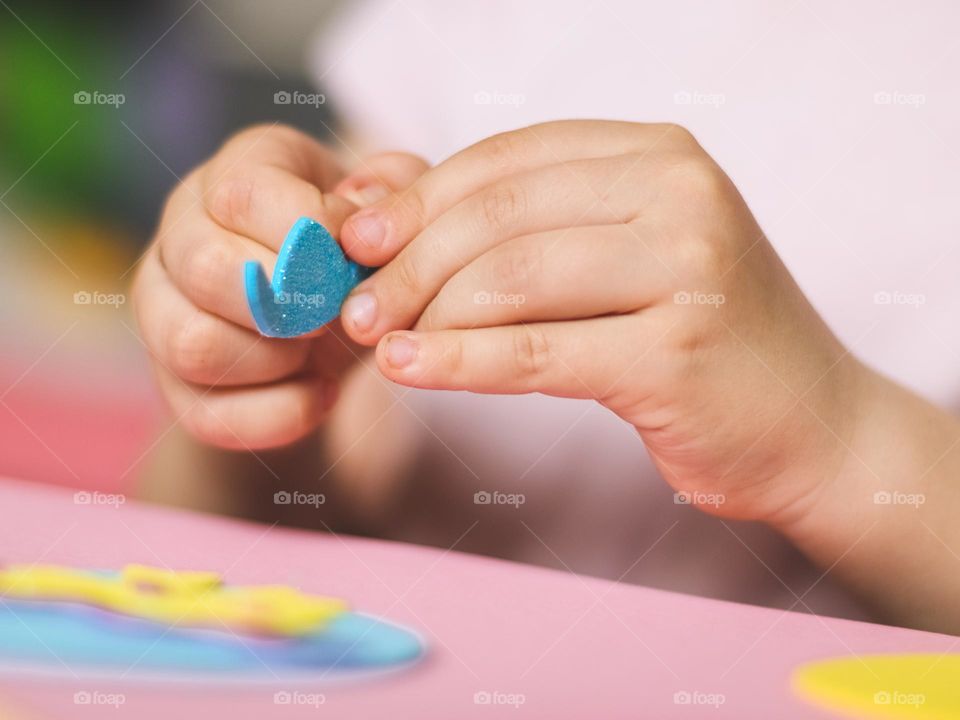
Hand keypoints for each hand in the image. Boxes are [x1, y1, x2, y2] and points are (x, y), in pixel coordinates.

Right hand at [133, 124, 426, 449]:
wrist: (333, 311)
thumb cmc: (359, 243)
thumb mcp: (387, 204)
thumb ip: (396, 189)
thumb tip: (363, 210)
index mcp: (232, 174)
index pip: (243, 195)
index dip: (310, 233)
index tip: (353, 258)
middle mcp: (181, 234)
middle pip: (205, 267)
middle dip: (290, 301)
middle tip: (338, 312)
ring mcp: (163, 309)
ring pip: (193, 344)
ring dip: (277, 359)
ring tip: (322, 351)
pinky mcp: (174, 381)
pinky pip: (208, 413)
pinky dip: (279, 414)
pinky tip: (322, 393)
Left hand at [336, 120, 863, 523]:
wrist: (810, 423)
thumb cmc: (697, 340)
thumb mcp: (617, 257)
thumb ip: (517, 226)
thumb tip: (377, 206)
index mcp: (661, 155)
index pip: (507, 158)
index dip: (418, 198)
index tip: (354, 241)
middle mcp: (682, 194)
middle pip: (499, 212)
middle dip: (408, 260)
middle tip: (353, 306)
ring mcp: (688, 271)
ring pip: (509, 277)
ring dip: (425, 313)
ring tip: (379, 343)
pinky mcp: (675, 354)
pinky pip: (533, 352)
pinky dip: (457, 361)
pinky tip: (409, 369)